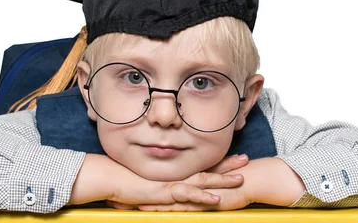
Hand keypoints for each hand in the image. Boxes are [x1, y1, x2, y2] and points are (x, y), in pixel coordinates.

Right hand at [107, 154, 249, 209]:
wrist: (111, 178)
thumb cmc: (126, 181)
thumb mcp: (148, 185)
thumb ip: (160, 187)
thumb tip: (166, 189)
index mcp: (176, 174)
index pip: (201, 166)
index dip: (219, 162)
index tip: (235, 157)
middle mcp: (177, 177)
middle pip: (207, 169)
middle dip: (228, 165)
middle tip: (247, 159)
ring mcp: (173, 184)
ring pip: (203, 181)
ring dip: (222, 180)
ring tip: (241, 179)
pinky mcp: (166, 193)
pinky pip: (188, 195)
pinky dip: (202, 198)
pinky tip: (215, 200)